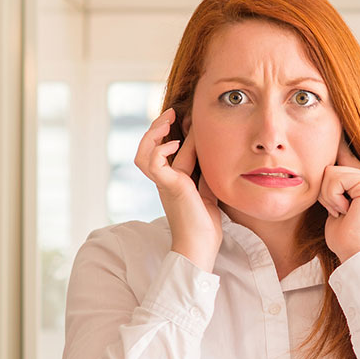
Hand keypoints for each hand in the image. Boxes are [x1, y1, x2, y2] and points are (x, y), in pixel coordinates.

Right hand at [133, 107, 222, 271]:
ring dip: (153, 134)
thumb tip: (215, 157)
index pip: (170, 151)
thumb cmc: (205, 226)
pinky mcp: (168, 186)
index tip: (189, 118)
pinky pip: (152, 163)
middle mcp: (165, 181)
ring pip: (144, 153)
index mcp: (174, 181)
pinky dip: (160, 149)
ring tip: (166, 121)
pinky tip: (174, 144)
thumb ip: (207, 176)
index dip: (178, 133)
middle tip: (172, 112)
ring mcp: (163, 183)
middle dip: (158, 127)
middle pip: (150, 148)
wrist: (200, 247)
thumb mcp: (209, 193)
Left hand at [319, 137, 359, 262]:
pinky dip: (333, 199)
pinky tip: (346, 211)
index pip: (340, 155)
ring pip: (329, 172)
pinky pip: (335, 179)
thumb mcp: (333, 202)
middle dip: (324, 192)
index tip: (333, 163)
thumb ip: (332, 182)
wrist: (355, 253)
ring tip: (343, 212)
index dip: (332, 157)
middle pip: (329, 166)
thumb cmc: (344, 235)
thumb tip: (319, 162)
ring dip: (328, 197)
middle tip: (339, 212)